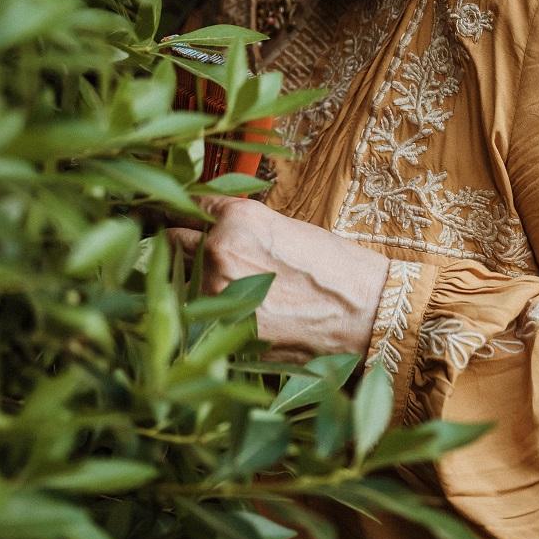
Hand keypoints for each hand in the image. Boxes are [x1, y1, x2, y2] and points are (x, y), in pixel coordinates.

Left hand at [167, 196, 389, 362]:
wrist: (366, 313)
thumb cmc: (335, 268)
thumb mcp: (285, 229)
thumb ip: (240, 229)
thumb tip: (208, 232)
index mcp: (236, 218)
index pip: (189, 207)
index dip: (184, 212)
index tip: (174, 215)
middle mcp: (219, 251)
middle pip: (172, 244)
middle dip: (180, 246)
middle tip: (191, 251)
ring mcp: (217, 295)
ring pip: (179, 283)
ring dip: (190, 281)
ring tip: (224, 287)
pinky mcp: (223, 331)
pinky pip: (198, 318)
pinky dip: (207, 314)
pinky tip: (233, 313)